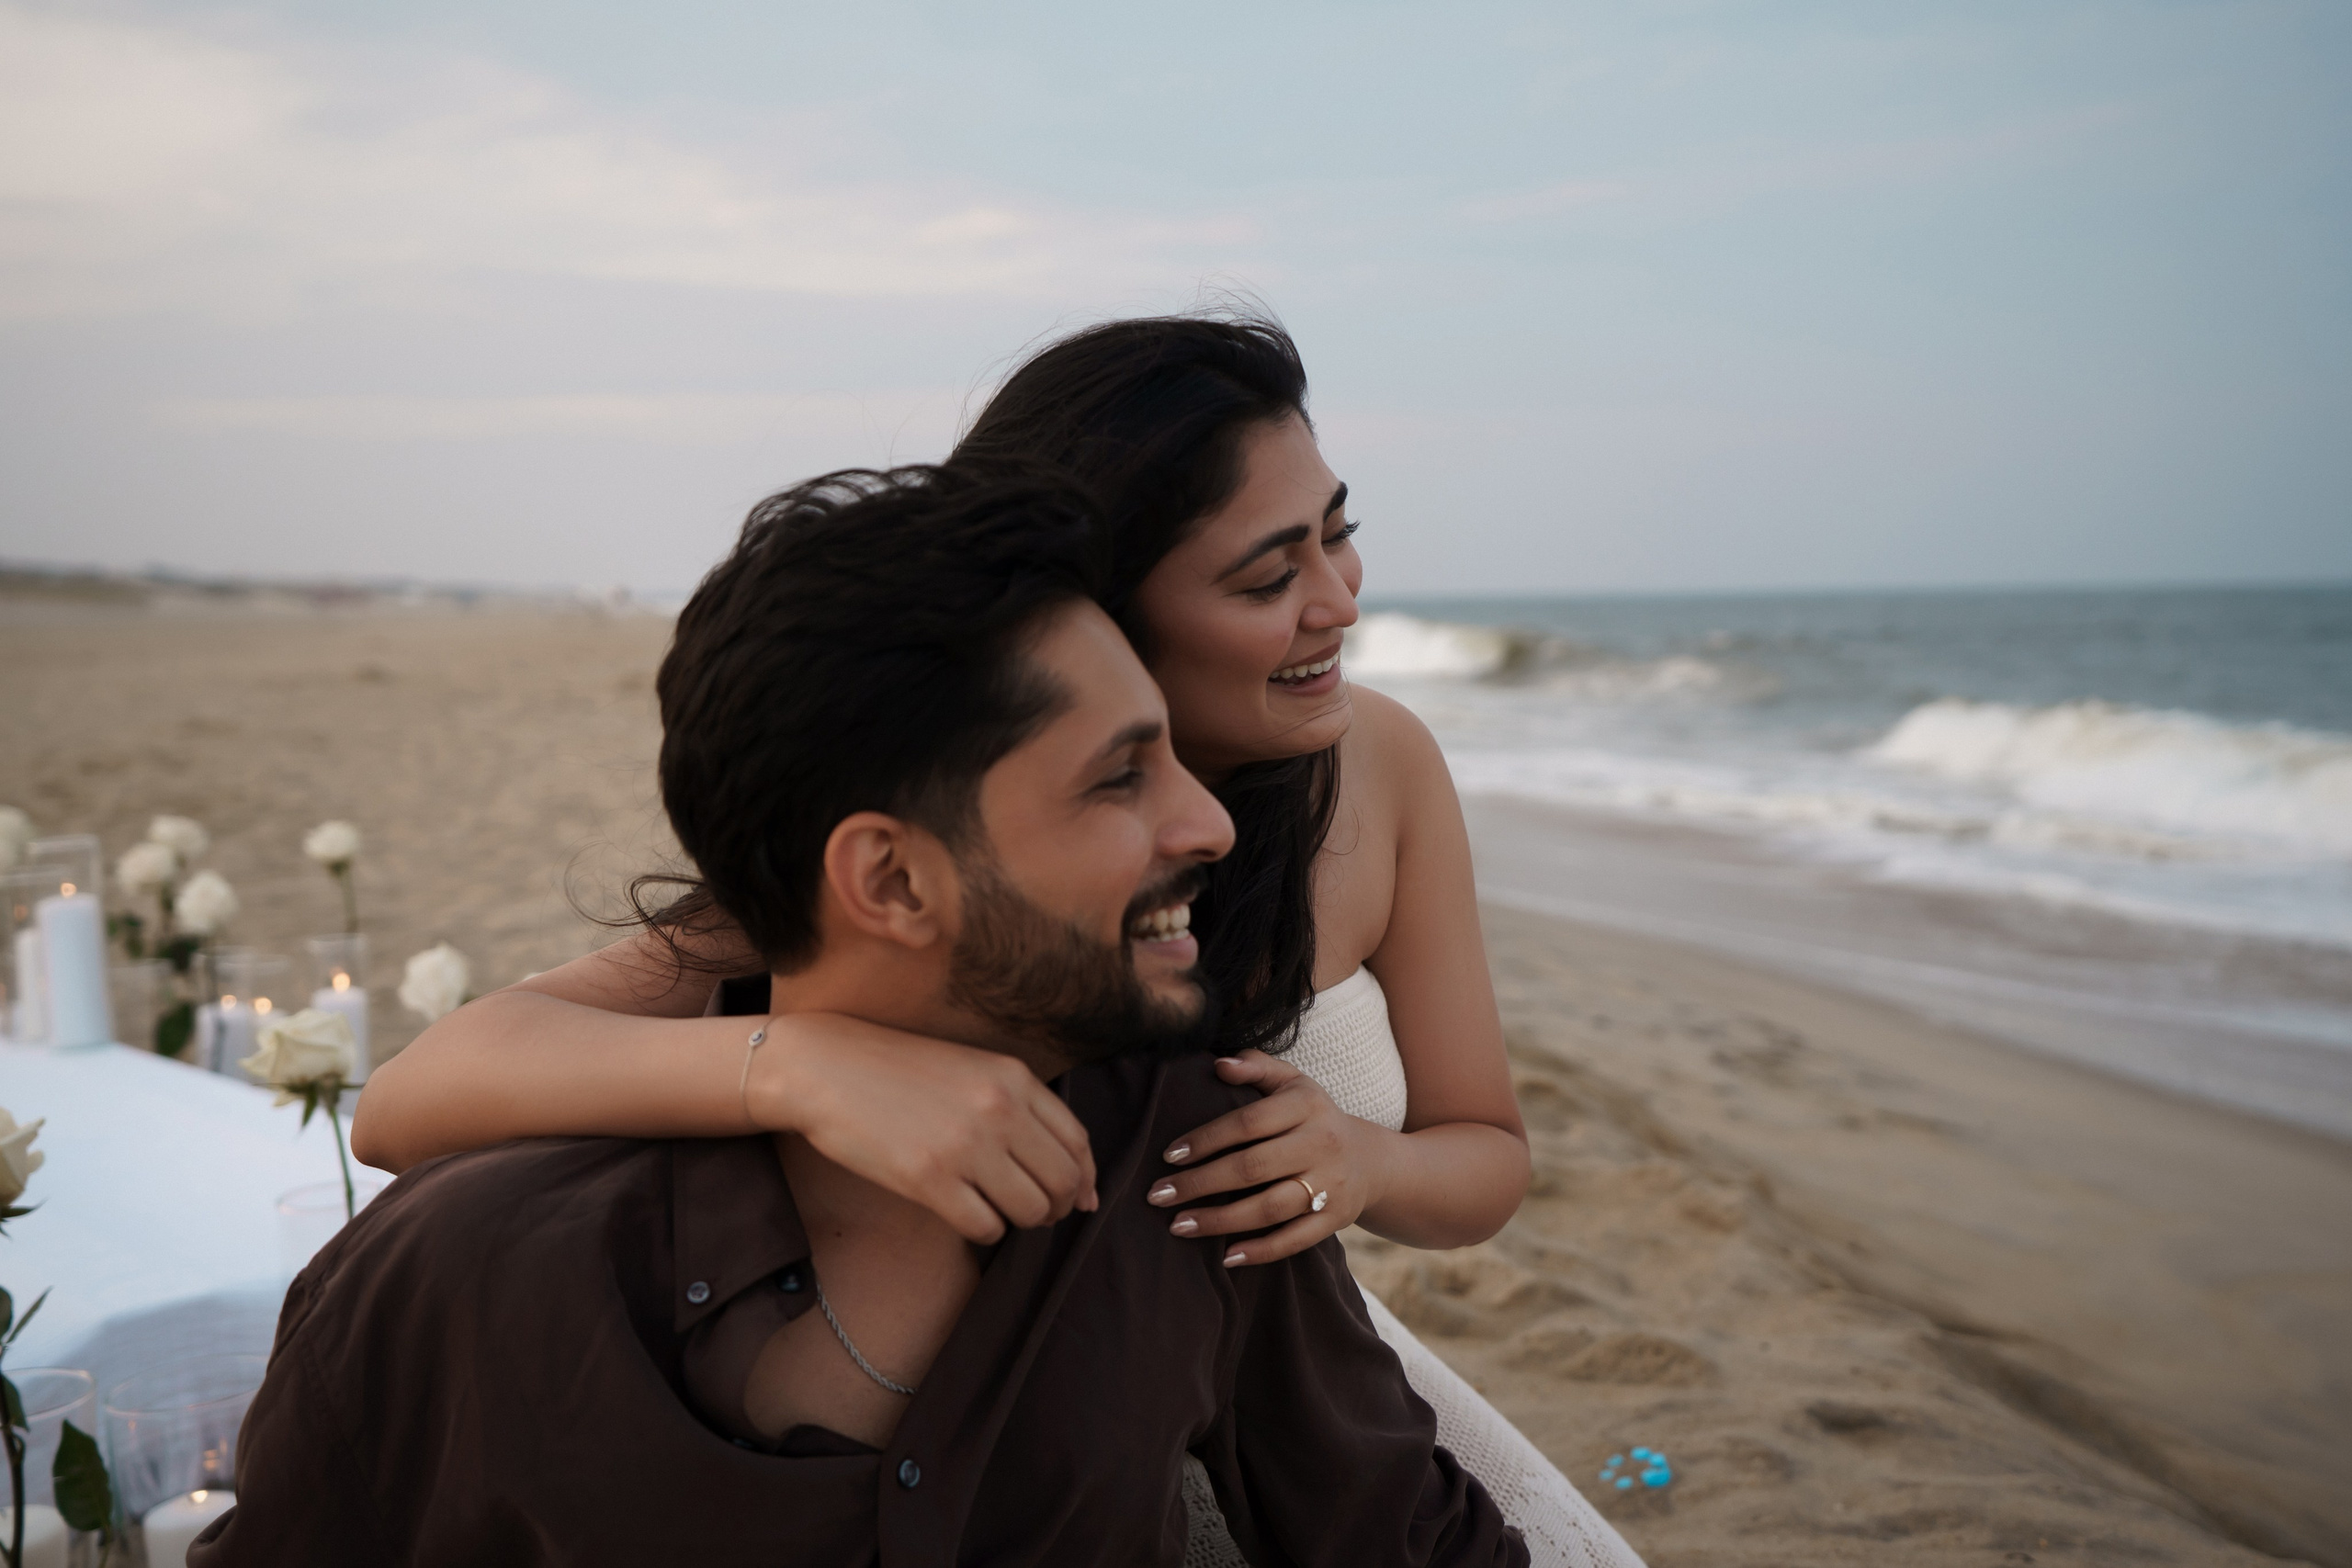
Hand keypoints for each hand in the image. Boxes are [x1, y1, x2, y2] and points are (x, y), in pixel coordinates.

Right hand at [754, 1013, 1097, 1244]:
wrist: (825, 1068)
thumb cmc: (898, 1072)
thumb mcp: (972, 1070)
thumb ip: (1023, 1112)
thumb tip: (1079, 1186)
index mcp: (1014, 1079)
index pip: (1078, 1142)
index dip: (1083, 1179)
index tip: (1075, 1197)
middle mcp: (1000, 1109)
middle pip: (1062, 1182)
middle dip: (1056, 1207)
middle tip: (1033, 1211)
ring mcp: (966, 1145)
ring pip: (1030, 1211)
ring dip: (1019, 1221)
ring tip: (995, 1208)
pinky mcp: (929, 1179)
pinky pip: (986, 1227)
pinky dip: (984, 1230)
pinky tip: (964, 1212)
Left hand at [1146, 1050, 1386, 1265]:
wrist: (1368, 1160)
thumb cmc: (1311, 1116)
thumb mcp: (1291, 1082)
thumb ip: (1256, 1067)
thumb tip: (1218, 1065)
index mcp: (1306, 1105)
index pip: (1248, 1122)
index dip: (1206, 1139)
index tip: (1168, 1156)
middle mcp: (1321, 1144)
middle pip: (1253, 1167)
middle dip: (1200, 1183)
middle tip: (1157, 1196)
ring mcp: (1331, 1185)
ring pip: (1270, 1207)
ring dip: (1220, 1221)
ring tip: (1178, 1226)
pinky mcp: (1336, 1219)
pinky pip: (1295, 1239)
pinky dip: (1260, 1251)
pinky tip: (1225, 1258)